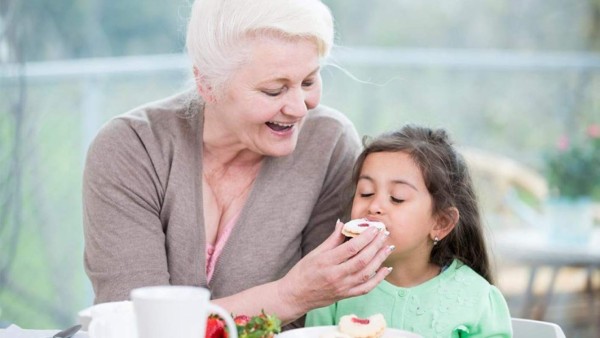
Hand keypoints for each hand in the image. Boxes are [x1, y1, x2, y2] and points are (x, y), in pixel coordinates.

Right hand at [277, 220, 392, 313]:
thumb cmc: (302, 273)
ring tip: (388, 247)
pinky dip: (378, 279)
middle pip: (362, 260)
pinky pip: (366, 288)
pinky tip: (385, 268)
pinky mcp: (346, 295)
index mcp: (326, 262)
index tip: (374, 228)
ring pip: (367, 273)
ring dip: (380, 259)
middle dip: (376, 245)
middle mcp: (336, 276)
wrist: (295, 296)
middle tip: (384, 233)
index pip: (351, 248)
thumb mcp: (314, 253)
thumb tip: (343, 224)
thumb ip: (332, 240)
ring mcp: (342, 287)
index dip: (365, 237)